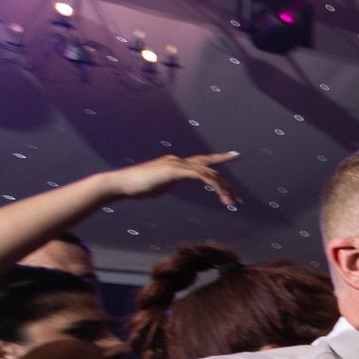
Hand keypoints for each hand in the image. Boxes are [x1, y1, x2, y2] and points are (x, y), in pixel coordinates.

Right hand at [109, 151, 241, 208]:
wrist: (120, 184)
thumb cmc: (136, 187)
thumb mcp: (159, 184)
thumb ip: (169, 182)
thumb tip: (171, 183)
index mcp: (177, 164)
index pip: (202, 160)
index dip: (219, 158)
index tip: (235, 155)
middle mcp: (179, 161)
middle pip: (210, 170)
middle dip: (226, 186)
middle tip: (237, 202)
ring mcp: (177, 164)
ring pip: (209, 174)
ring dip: (223, 189)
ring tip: (231, 204)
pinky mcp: (174, 170)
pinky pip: (200, 176)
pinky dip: (213, 184)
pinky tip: (220, 193)